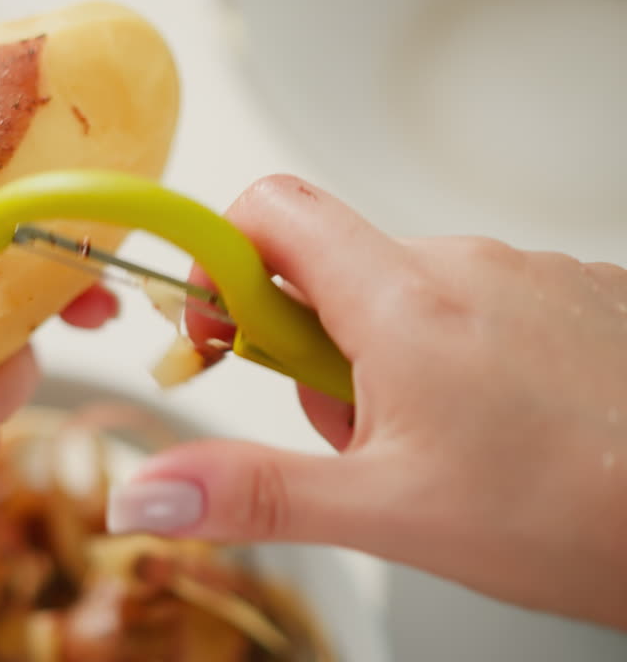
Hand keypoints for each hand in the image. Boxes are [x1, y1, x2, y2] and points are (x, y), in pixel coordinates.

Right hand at [105, 175, 626, 629]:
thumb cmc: (574, 512)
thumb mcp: (386, 512)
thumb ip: (253, 492)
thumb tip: (147, 494)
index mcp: (402, 299)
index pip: (268, 211)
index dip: (220, 260)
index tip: (218, 330)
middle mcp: (464, 264)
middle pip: (331, 269)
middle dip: (313, 349)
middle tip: (354, 438)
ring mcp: (528, 274)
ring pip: (405, 296)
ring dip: (385, 361)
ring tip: (439, 450)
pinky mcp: (577, 295)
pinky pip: (479, 306)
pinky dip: (460, 357)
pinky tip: (502, 430)